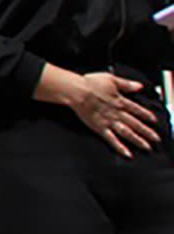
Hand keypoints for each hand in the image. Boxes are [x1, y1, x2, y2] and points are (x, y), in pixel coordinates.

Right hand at [39, 65, 161, 155]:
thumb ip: (126, 84)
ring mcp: (110, 122)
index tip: (154, 121)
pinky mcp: (100, 128)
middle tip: (156, 139)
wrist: (77, 91)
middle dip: (147, 132)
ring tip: (146, 147)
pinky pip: (112, 139)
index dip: (146, 115)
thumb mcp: (111, 79)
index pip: (137, 110)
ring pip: (128, 133)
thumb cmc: (90, 84)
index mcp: (121, 101)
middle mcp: (118, 113)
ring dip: (138, 141)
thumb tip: (138, 86)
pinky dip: (120, 147)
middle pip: (136, 124)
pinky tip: (127, 154)